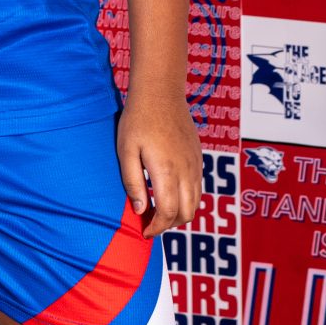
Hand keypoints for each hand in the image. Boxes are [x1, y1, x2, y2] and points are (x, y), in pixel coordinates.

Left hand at [116, 88, 200, 236]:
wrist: (161, 93)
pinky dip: (187, 198)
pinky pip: (199, 187)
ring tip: (159, 210)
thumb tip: (140, 210)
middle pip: (187, 213)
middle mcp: (186, 170)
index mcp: (166, 171)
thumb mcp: (126, 151)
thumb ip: (133, 183)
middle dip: (169, 225)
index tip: (144, 231)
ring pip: (196, 202)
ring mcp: (195, 164)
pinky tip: (170, 192)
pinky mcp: (199, 157)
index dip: (156, 228)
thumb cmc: (138, 120)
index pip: (168, 213)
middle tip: (151, 223)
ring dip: (180, 213)